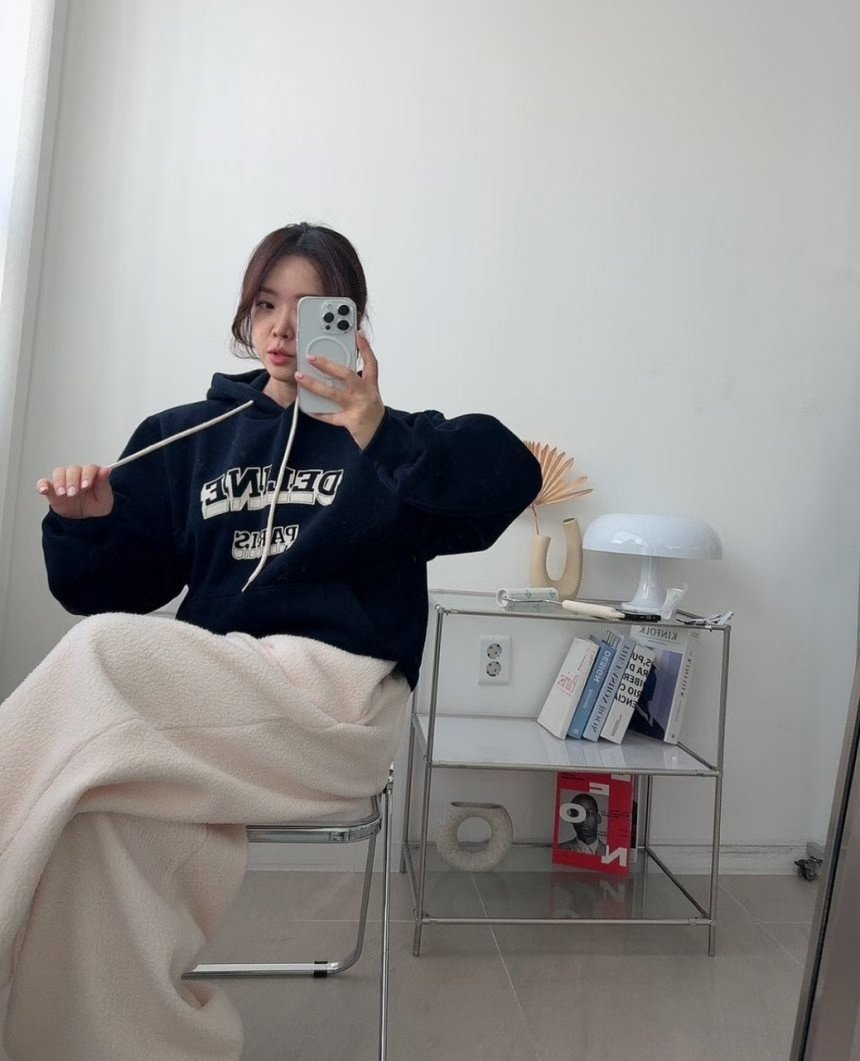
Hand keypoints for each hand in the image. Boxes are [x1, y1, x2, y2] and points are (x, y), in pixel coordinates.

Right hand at [36, 465, 113, 518]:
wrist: (86, 520)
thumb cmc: (97, 506)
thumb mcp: (105, 499)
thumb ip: (104, 485)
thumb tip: (106, 470)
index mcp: (92, 475)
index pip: (89, 468)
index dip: (87, 475)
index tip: (86, 485)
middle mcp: (77, 476)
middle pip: (73, 469)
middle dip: (72, 480)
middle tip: (73, 493)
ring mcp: (64, 482)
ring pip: (59, 473)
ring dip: (59, 482)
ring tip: (63, 493)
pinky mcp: (53, 490)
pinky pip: (44, 483)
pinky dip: (42, 485)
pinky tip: (43, 490)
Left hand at [295, 330, 384, 449]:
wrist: (380, 436)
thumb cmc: (371, 413)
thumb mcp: (368, 394)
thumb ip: (355, 383)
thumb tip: (331, 371)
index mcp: (371, 386)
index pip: (371, 363)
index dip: (365, 348)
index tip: (357, 333)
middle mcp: (365, 394)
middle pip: (346, 375)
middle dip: (328, 365)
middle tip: (311, 357)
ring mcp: (357, 408)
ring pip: (333, 393)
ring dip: (314, 384)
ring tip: (300, 377)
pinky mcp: (350, 421)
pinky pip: (329, 416)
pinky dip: (317, 411)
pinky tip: (305, 405)